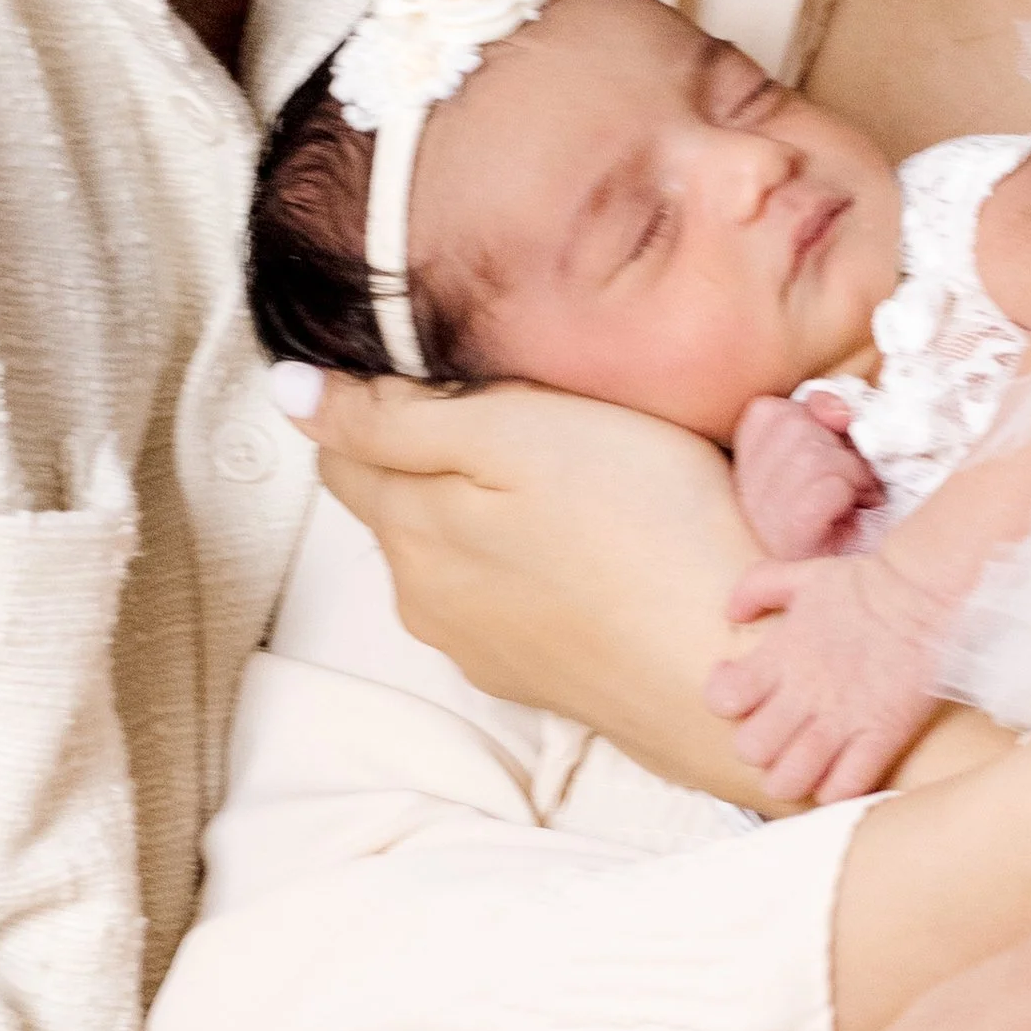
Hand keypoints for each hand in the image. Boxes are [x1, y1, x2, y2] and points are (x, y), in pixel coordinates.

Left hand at [288, 368, 777, 798]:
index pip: (344, 449)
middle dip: (425, 448)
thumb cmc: (644, 526)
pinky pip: (509, 597)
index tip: (427, 358)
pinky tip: (585, 537)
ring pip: (453, 550)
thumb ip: (394, 418)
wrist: (743, 666)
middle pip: (396, 500)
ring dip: (479, 506)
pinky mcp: (548, 673)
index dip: (372, 394)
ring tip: (551, 459)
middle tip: (503, 393)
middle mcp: (429, 599)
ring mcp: (488, 646)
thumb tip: (287, 392)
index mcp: (410, 529)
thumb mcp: (514, 432)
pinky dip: (528, 559)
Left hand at [708, 548, 950, 801]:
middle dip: (754, 747)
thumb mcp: (802, 574)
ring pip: (790, 781)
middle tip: (771, 733)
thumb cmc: (863, 584)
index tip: (738, 690)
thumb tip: (730, 615)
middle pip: (751, 750)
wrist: (924, 595)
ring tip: (798, 761)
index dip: (723, 699)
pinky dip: (832, 789)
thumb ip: (756, 587)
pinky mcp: (881, 738)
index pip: (725, 698)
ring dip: (788, 776)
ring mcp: (844, 721)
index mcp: (783, 655)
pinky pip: (843, 789)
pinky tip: (834, 771)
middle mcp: (807, 694)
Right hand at [730, 391, 883, 560]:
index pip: (768, 411)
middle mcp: (744, 492)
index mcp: (745, 466)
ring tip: (854, 499)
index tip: (826, 455)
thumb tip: (836, 411)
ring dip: (852, 472)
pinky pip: (829, 484)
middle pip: (793, 425)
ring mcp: (764, 517)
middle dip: (836, 448)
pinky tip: (852, 514)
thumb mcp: (834, 446)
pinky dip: (853, 492)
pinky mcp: (792, 536)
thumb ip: (825, 412)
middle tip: (848, 482)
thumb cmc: (853, 510)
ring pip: (814, 454)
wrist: (865, 583)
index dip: (811, 423)